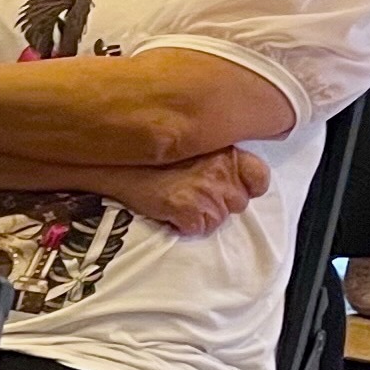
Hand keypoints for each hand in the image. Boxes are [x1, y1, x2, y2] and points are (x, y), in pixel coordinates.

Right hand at [121, 147, 272, 237]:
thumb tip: (223, 168)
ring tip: (177, 200)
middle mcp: (222, 170)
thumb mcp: (185, 141)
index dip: (248, 185)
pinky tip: (169, 212)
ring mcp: (208, 193)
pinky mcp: (192, 212)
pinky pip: (200, 228)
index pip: (259, 175)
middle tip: (193, 194)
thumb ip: (211, 152)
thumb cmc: (144, 152)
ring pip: (219, 218)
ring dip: (202, 215)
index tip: (234, 186)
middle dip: (220, 202)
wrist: (110, 164)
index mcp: (224, 150)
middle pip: (238, 201)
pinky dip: (186, 225)